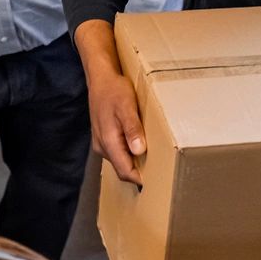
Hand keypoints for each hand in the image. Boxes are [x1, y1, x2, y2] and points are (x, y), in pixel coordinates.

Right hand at [86, 67, 147, 184]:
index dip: (140, 179)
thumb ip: (132, 129)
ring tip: (153, 159)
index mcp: (108, 141)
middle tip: (160, 171)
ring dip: (135, 163)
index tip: (157, 180)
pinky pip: (118, 152)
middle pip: (122, 169)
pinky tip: (141, 146)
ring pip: (120, 161)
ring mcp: (101, 143)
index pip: (124, 171)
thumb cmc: (114, 91)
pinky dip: (129, 153)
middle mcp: (102, 146)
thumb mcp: (127, 107)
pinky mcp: (104, 138)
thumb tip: (139, 151)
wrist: (100, 79)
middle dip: (139, 173)